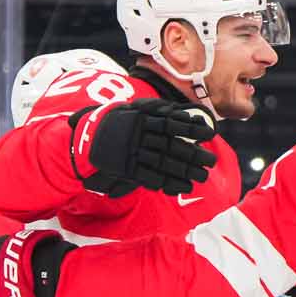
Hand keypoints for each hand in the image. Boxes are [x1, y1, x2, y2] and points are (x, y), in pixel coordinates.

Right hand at [68, 98, 217, 195]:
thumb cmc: (115, 122)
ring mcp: (132, 153)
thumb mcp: (132, 109)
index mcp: (140, 118)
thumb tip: (181, 110)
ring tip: (202, 177)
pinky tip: (183, 187)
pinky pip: (150, 177)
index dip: (191, 128)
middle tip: (211, 161)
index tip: (209, 133)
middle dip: (193, 154)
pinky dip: (168, 183)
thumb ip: (155, 109)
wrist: (84, 137)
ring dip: (185, 171)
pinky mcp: (126, 169)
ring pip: (163, 163)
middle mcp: (138, 135)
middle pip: (171, 146)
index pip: (171, 123)